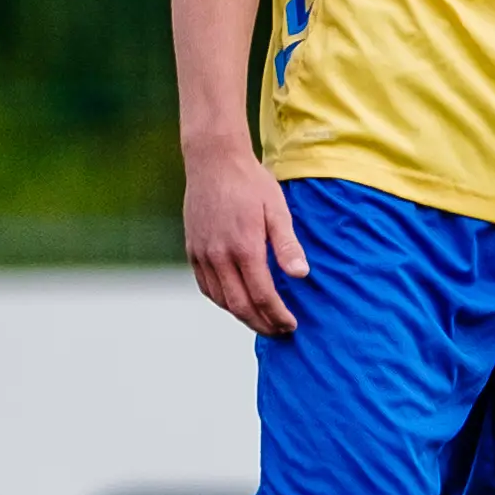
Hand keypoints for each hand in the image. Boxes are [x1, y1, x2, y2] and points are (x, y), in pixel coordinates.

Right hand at [184, 144, 305, 334]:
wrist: (214, 162)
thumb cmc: (252, 183)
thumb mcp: (277, 210)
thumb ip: (287, 245)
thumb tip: (301, 276)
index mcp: (244, 248)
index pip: (262, 296)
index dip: (277, 315)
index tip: (292, 325)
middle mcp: (219, 256)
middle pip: (239, 305)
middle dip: (262, 324)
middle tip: (280, 332)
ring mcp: (202, 254)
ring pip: (221, 300)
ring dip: (242, 316)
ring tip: (262, 321)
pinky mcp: (193, 250)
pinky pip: (206, 286)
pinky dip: (222, 301)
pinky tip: (237, 303)